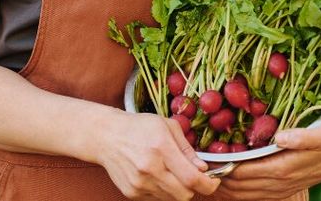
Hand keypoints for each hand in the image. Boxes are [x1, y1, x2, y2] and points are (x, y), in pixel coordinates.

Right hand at [96, 111, 220, 199]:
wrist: (106, 136)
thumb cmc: (139, 127)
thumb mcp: (168, 126)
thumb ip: (187, 149)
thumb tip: (203, 169)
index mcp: (161, 148)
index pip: (192, 178)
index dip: (209, 184)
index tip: (214, 181)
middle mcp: (150, 169)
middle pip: (184, 194)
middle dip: (195, 188)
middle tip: (194, 176)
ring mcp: (139, 183)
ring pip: (172, 198)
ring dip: (179, 189)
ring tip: (173, 172)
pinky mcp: (131, 192)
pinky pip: (157, 198)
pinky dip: (164, 190)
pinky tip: (158, 175)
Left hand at [214, 81, 320, 200]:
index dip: (302, 139)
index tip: (282, 136)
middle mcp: (319, 165)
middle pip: (281, 169)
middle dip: (249, 167)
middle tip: (223, 156)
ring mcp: (301, 180)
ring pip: (265, 185)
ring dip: (238, 180)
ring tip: (213, 169)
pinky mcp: (287, 189)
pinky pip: (259, 194)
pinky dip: (238, 189)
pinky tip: (219, 179)